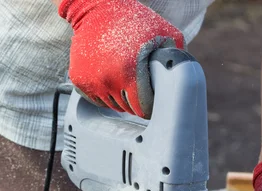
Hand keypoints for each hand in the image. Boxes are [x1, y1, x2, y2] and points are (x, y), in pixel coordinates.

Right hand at [59, 0, 184, 117]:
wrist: (95, 10)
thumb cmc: (132, 20)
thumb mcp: (164, 33)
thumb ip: (176, 57)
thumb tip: (182, 78)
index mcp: (129, 72)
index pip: (143, 108)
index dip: (150, 106)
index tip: (152, 101)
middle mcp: (108, 80)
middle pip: (128, 109)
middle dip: (136, 102)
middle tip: (140, 87)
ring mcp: (92, 82)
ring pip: (112, 106)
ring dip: (120, 98)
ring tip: (125, 79)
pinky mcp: (79, 81)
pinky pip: (97, 100)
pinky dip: (105, 93)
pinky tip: (110, 77)